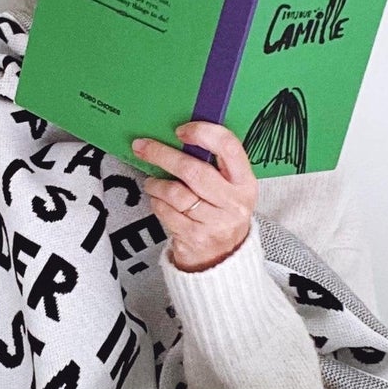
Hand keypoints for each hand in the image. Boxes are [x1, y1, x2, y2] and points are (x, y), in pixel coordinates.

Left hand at [132, 121, 257, 271]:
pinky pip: (166, 212)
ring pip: (176, 193)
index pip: (229, 147)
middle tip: (142, 146)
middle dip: (162, 155)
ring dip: (156, 184)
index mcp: (245, 182)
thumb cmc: (221, 213)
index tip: (180, 131)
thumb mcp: (229, 189)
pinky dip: (156, 202)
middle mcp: (234, 202)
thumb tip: (179, 138)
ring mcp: (215, 222)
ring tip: (152, 182)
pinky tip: (158, 200)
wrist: (224, 257)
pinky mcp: (195, 237)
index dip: (203, 133)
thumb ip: (213, 165)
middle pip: (193, 171)